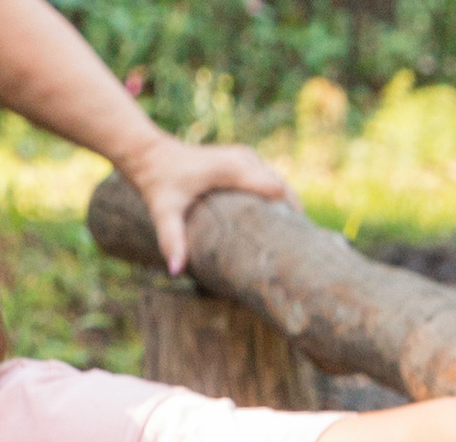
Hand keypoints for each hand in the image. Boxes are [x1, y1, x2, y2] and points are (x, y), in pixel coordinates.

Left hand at [126, 129, 293, 275]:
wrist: (154, 156)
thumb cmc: (160, 185)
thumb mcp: (164, 213)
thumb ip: (172, 239)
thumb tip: (176, 270)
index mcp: (235, 169)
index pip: (276, 190)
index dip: (290, 214)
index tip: (298, 243)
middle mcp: (246, 159)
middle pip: (283, 189)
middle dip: (293, 216)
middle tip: (301, 251)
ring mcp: (248, 158)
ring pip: (279, 184)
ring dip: (288, 210)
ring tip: (296, 243)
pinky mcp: (246, 162)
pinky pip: (270, 182)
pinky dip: (277, 202)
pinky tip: (280, 227)